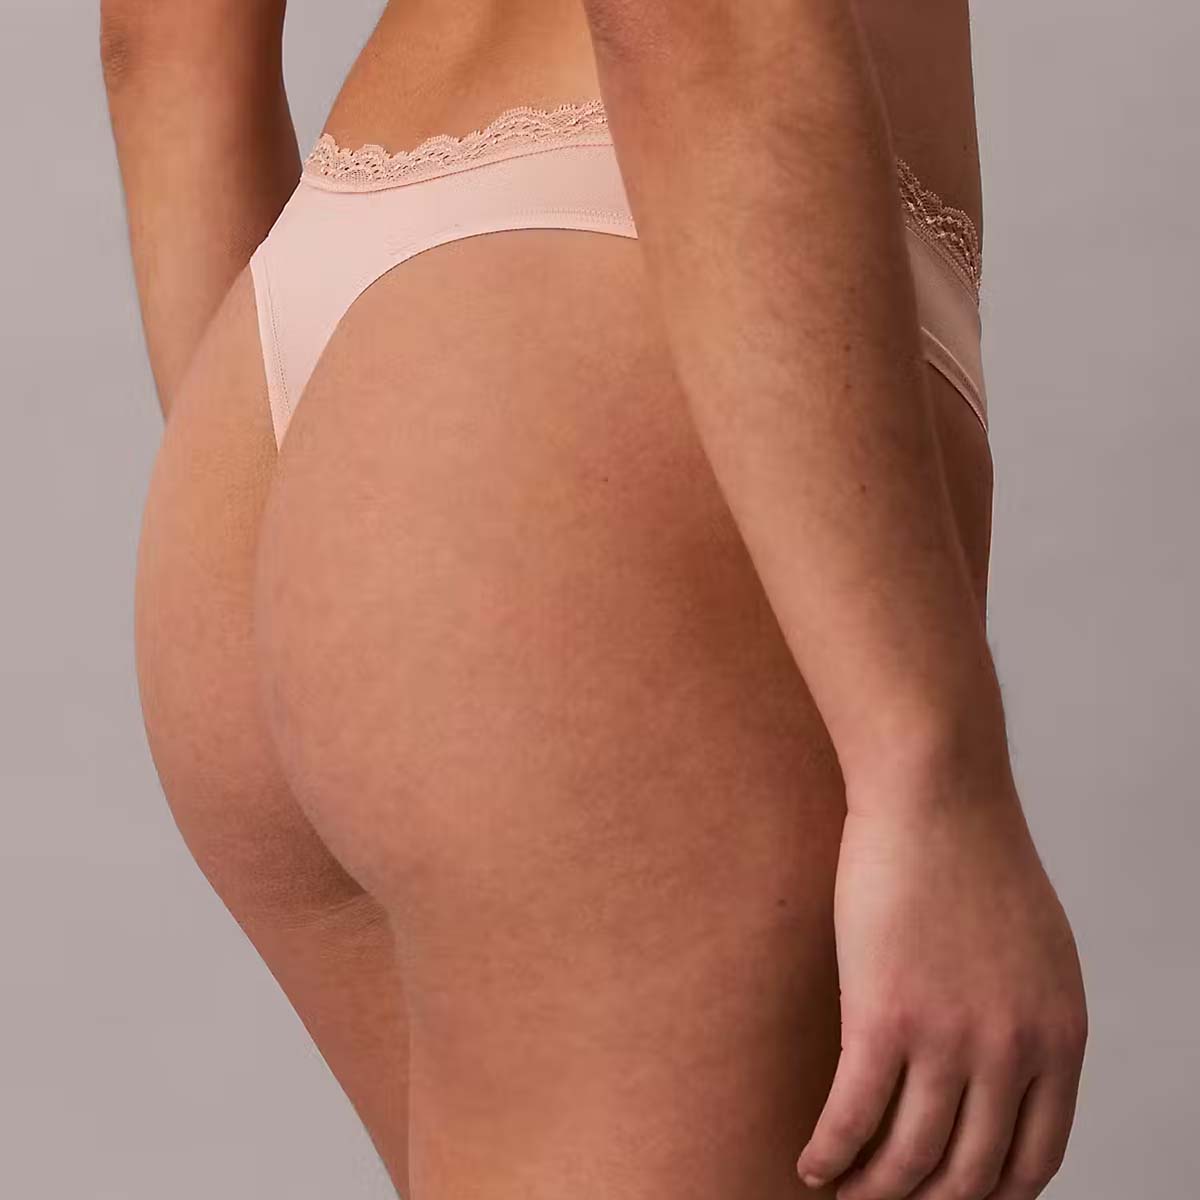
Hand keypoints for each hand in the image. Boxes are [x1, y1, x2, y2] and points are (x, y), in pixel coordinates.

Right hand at [796, 776, 1086, 1198]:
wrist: (937, 794)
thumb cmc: (976, 855)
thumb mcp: (1038, 950)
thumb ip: (1030, 1018)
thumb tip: (1000, 1072)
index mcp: (1058, 1038)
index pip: (1032, 1161)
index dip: (987, 1194)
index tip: (948, 1195)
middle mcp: (1011, 1052)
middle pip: (966, 1174)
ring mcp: (947, 1040)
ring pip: (907, 1160)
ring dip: (871, 1190)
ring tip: (844, 1190)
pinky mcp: (881, 1017)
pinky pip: (851, 1117)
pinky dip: (829, 1153)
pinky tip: (811, 1163)